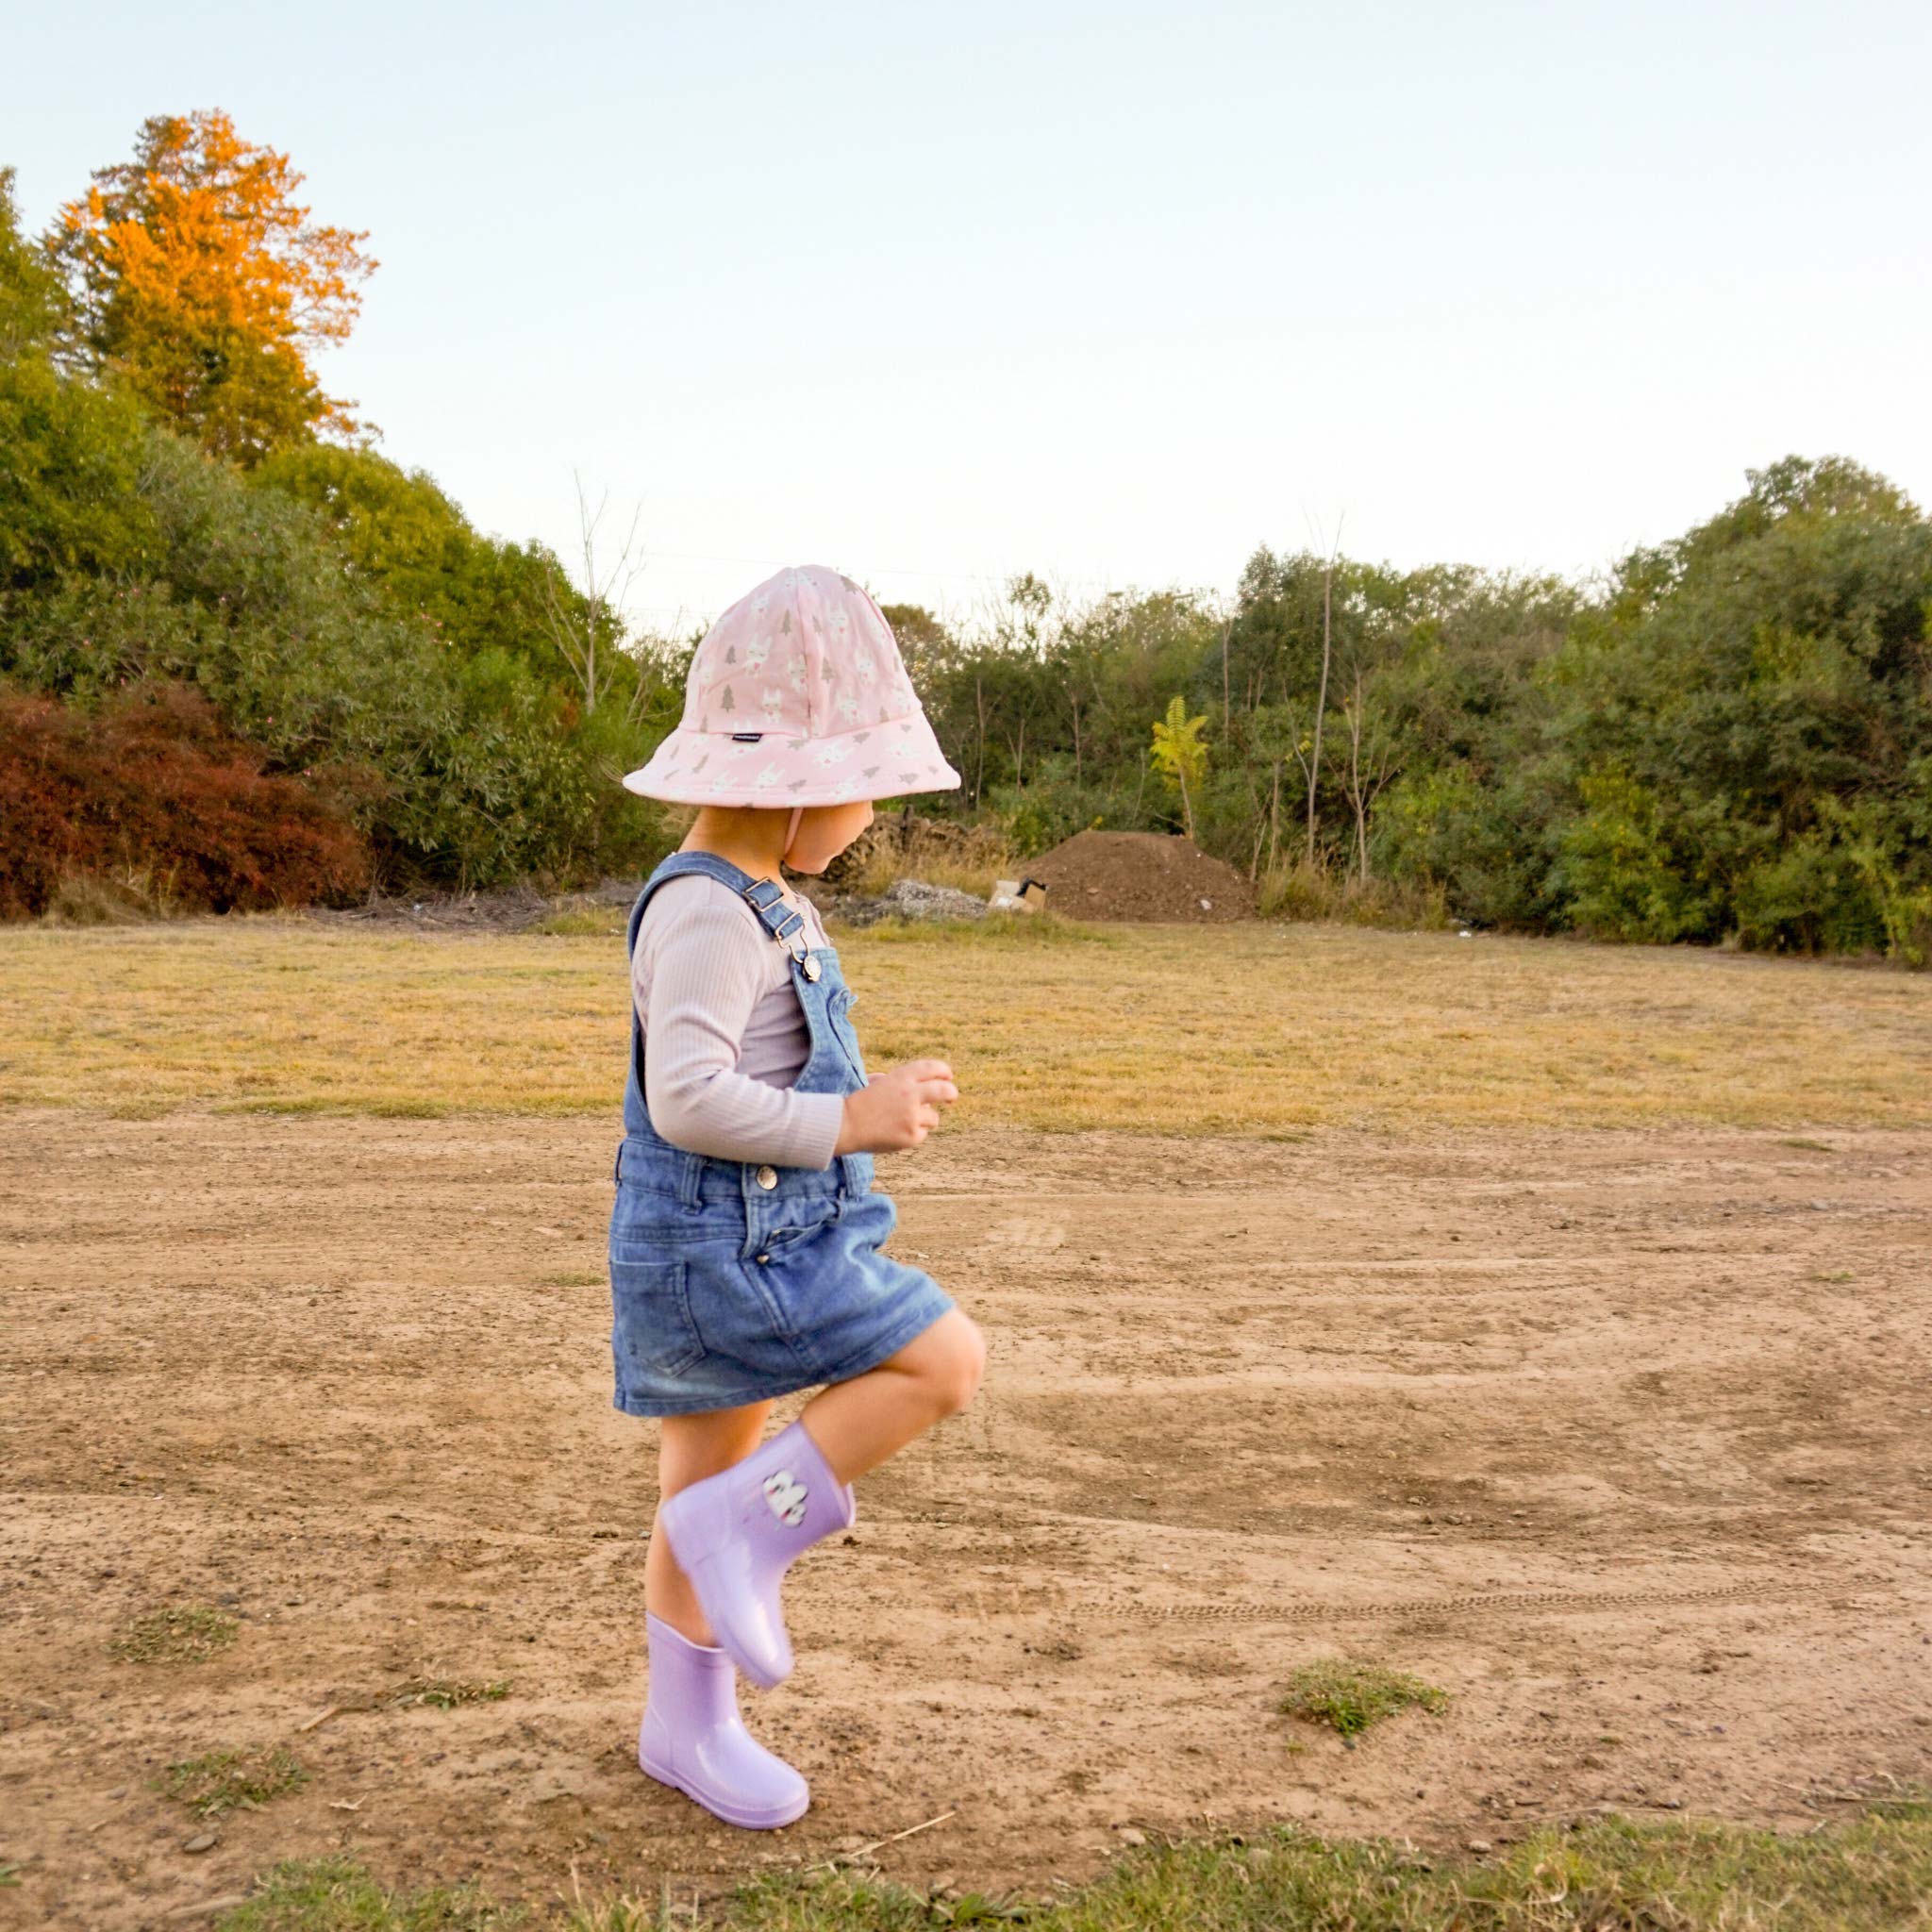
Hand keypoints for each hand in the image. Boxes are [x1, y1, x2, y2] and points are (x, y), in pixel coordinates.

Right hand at [835, 1059, 957, 1153]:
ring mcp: (913, 1116)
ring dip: (925, 1119)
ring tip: (903, 1122)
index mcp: (902, 1077)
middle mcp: (910, 1094)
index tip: (948, 1076)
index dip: (943, 1071)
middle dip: (951, 1093)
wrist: (846, 1125)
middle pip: (944, 1090)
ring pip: (933, 1117)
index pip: (932, 1068)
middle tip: (951, 1097)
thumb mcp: (877, 1083)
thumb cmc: (859, 1104)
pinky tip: (895, 1133)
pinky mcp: (912, 1135)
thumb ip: (897, 1082)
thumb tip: (920, 1084)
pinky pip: (922, 1134)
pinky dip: (912, 1134)